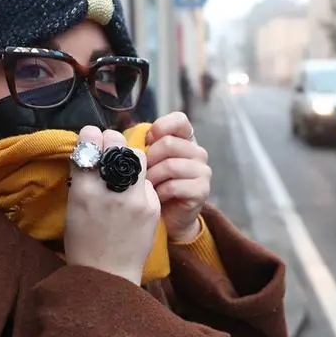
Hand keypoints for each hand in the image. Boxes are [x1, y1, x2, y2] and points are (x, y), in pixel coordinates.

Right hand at [65, 126, 160, 284]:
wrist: (107, 276)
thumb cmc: (83, 243)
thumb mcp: (73, 208)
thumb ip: (84, 179)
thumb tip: (94, 152)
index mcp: (83, 191)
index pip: (90, 144)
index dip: (91, 135)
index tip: (91, 136)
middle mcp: (110, 191)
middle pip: (117, 144)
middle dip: (113, 140)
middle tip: (110, 147)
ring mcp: (135, 199)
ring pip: (138, 157)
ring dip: (130, 157)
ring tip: (124, 167)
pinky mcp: (152, 207)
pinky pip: (148, 182)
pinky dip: (140, 184)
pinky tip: (134, 196)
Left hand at [145, 112, 210, 242]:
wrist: (167, 216)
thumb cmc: (154, 184)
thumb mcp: (147, 161)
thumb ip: (143, 145)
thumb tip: (132, 138)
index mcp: (185, 140)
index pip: (179, 120)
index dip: (160, 128)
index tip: (147, 142)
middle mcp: (198, 152)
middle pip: (169, 144)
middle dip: (149, 159)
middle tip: (142, 172)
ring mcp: (203, 171)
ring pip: (171, 165)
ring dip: (153, 178)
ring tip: (147, 186)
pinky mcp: (202, 190)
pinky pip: (174, 186)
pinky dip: (160, 193)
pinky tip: (157, 197)